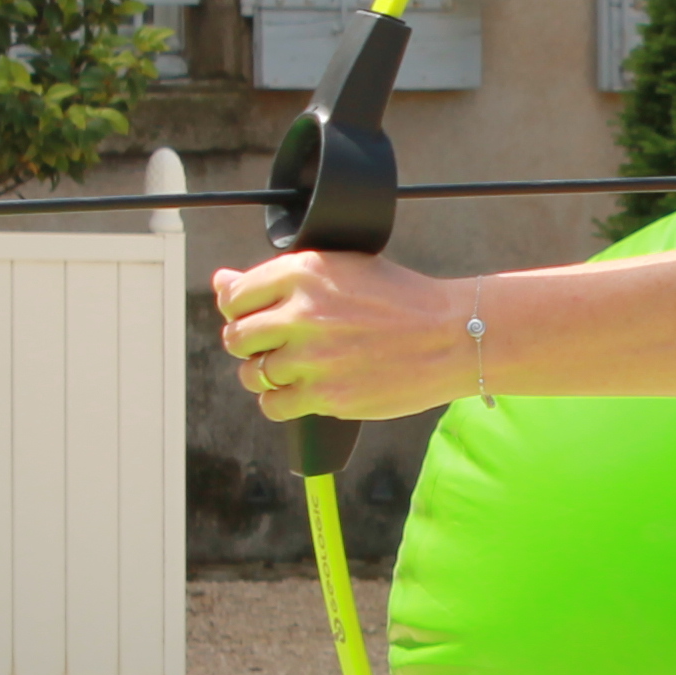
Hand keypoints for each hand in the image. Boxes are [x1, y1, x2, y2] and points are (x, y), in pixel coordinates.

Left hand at [212, 250, 478, 422]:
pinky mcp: (327, 396)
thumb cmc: (402, 300)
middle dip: (250, 344)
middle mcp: (302, 313)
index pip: (234, 296)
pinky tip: (302, 391)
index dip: (241, 310)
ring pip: (253, 373)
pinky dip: (280, 402)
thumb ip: (281, 278)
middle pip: (236, 337)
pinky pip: (275, 405)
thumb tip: (221, 282)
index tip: (260, 318)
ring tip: (296, 369)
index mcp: (303, 272)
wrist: (454, 336)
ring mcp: (313, 358)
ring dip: (265, 374)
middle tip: (277, 346)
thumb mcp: (342, 269)